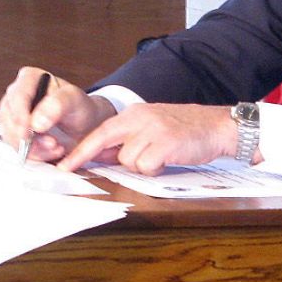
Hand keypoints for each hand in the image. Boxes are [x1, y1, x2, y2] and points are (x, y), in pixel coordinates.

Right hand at [0, 67, 113, 162]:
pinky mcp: (16, 132)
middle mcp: (17, 94)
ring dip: (33, 147)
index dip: (20, 116)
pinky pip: (17, 146)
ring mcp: (14, 114)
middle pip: (9, 118)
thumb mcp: (74, 100)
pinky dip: (34, 153)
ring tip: (56, 147)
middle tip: (50, 143)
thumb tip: (36, 122)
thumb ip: (57, 105)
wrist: (84, 124)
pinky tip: (50, 151)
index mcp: (29, 78)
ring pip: (10, 135)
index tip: (28, 132)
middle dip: (28, 136)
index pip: (17, 96)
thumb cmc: (79, 107)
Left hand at [57, 103, 239, 174]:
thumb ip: (128, 140)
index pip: (100, 132)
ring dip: (141, 166)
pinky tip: (169, 159)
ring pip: (127, 160)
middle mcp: (140, 118)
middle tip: (69, 169)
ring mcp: (152, 129)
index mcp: (134, 113)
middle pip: (103, 141)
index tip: (63, 165)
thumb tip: (100, 156)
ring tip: (160, 157)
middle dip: (85, 157)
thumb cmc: (186, 131)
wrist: (218, 126)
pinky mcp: (165, 143)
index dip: (80, 150)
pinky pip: (146, 166)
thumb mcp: (152, 128)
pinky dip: (155, 169)